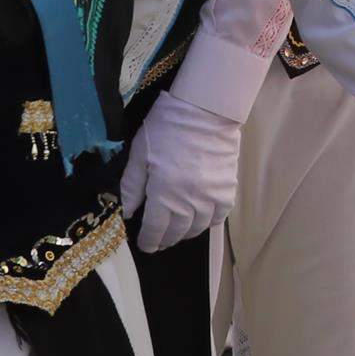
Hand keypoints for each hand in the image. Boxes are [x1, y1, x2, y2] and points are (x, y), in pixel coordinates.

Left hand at [124, 96, 241, 252]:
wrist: (206, 110)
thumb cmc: (167, 127)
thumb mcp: (140, 154)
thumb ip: (132, 187)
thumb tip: (127, 213)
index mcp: (164, 194)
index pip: (155, 230)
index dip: (149, 241)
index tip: (146, 245)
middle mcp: (189, 202)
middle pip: (176, 232)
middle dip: (165, 240)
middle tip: (159, 241)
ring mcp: (211, 198)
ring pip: (198, 228)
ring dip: (185, 234)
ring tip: (178, 232)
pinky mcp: (227, 190)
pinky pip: (219, 217)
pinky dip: (208, 222)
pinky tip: (200, 219)